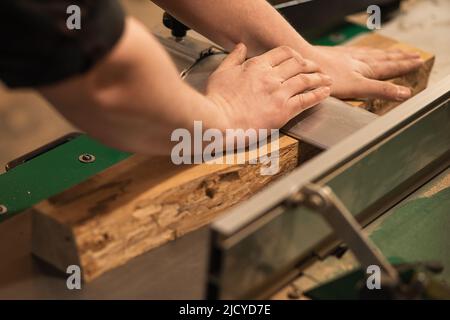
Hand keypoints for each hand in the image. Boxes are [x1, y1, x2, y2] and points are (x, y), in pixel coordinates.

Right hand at [206, 44, 331, 129]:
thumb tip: (240, 46)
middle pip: (298, 64)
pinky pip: (307, 100)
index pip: (282, 53)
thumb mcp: (221, 72)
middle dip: (310, 65)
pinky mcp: (283, 111)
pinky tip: (325, 93)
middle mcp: (271, 76)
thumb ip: (233, 58)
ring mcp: (279, 93)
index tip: (298, 59)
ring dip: (319, 78)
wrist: (218, 121)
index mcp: (256, 66)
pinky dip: (318, 95)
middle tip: (316, 68)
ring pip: (306, 80)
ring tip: (327, 79)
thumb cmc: (216, 100)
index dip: (293, 55)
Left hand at [304, 46, 423, 100]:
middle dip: (399, 58)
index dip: (404, 66)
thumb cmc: (327, 77)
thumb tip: (404, 93)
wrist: (305, 61)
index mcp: (365, 69)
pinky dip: (364, 51)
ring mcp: (346, 57)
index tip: (418, 62)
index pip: (390, 67)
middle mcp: (358, 61)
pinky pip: (356, 52)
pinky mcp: (334, 55)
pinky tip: (360, 53)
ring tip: (394, 52)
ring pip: (371, 54)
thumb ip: (380, 91)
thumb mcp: (358, 88)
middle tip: (413, 55)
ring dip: (385, 54)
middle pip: (384, 58)